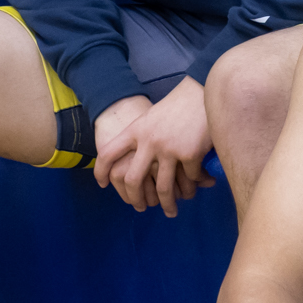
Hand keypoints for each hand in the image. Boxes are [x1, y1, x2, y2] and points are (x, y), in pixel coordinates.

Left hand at [90, 80, 216, 217]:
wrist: (202, 91)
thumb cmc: (178, 105)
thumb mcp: (152, 119)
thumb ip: (143, 139)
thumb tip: (138, 167)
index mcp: (136, 130)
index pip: (109, 153)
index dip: (101, 170)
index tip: (103, 184)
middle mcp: (149, 141)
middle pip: (133, 179)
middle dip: (136, 199)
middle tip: (142, 208)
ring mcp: (169, 148)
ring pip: (163, 188)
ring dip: (168, 204)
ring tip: (171, 211)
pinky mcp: (190, 154)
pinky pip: (190, 178)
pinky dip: (195, 183)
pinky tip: (202, 182)